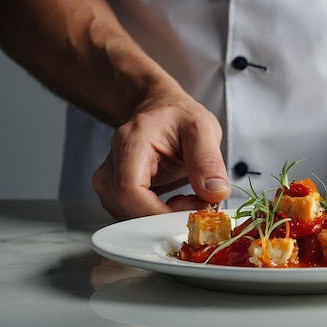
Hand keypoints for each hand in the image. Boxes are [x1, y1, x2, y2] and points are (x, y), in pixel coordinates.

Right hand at [92, 91, 229, 219]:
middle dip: (165, 216)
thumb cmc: (178, 117)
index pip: (130, 192)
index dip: (158, 212)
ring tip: (190, 198)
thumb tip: (215, 193)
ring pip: (129, 216)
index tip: (189, 214)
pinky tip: (178, 201)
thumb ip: (208, 161)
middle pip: (126, 208)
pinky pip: (135, 215)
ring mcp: (111, 180)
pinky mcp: (118, 192)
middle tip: (197, 203)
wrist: (161, 110)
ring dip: (164, 216)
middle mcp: (112, 163)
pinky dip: (160, 215)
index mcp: (130, 143)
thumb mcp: (202, 129)